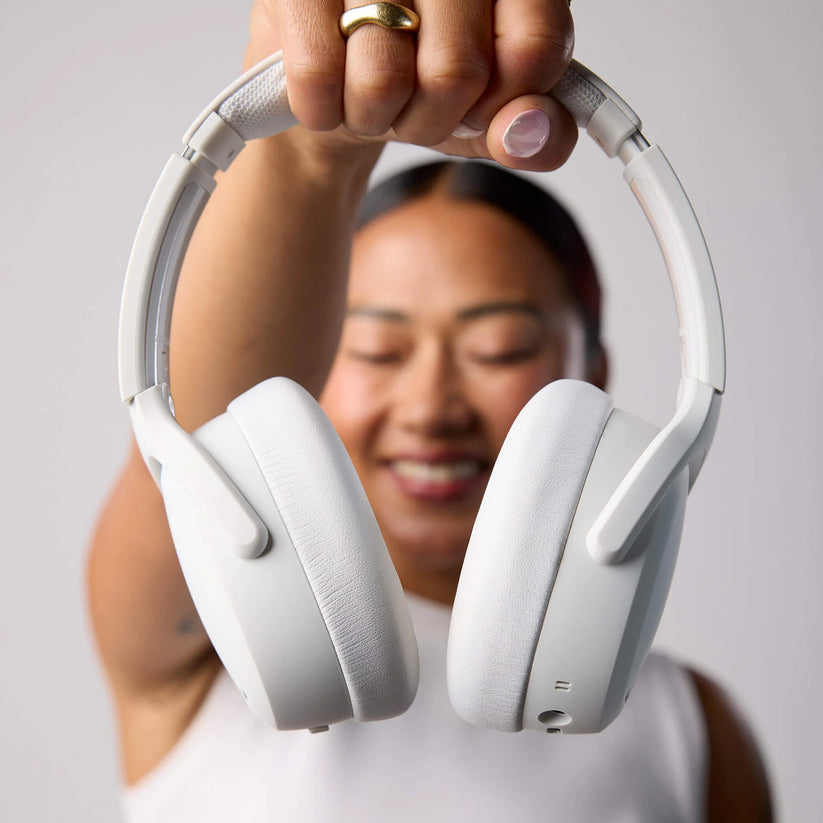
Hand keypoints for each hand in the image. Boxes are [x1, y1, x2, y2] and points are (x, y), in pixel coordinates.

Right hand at [246, 0, 576, 170]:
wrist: (338, 81)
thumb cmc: (420, 87)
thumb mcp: (491, 119)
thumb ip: (537, 135)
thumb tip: (530, 132)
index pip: (535, 48)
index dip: (503, 103)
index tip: (480, 107)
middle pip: (456, 72)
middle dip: (430, 120)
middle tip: (413, 104)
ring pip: (384, 78)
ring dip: (374, 117)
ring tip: (370, 94)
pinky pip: (319, 76)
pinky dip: (323, 109)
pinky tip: (329, 91)